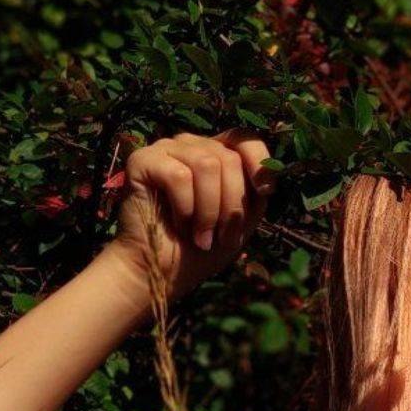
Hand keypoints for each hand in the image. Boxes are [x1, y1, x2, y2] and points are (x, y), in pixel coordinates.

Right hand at [105, 131, 276, 306]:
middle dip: (232, 205)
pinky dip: (185, 208)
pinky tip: (179, 225)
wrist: (162, 273)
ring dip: (210, 210)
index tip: (265, 191)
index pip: (244, 138)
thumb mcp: (239, 222)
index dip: (259, 160)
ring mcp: (166, 149)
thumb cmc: (201, 248)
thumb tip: (268, 176)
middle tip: (222, 238)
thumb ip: (254, 195)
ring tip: (202, 236)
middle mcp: (191, 145)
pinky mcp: (142, 160)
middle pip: (228, 158)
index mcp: (216, 154)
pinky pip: (178, 175)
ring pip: (206, 164)